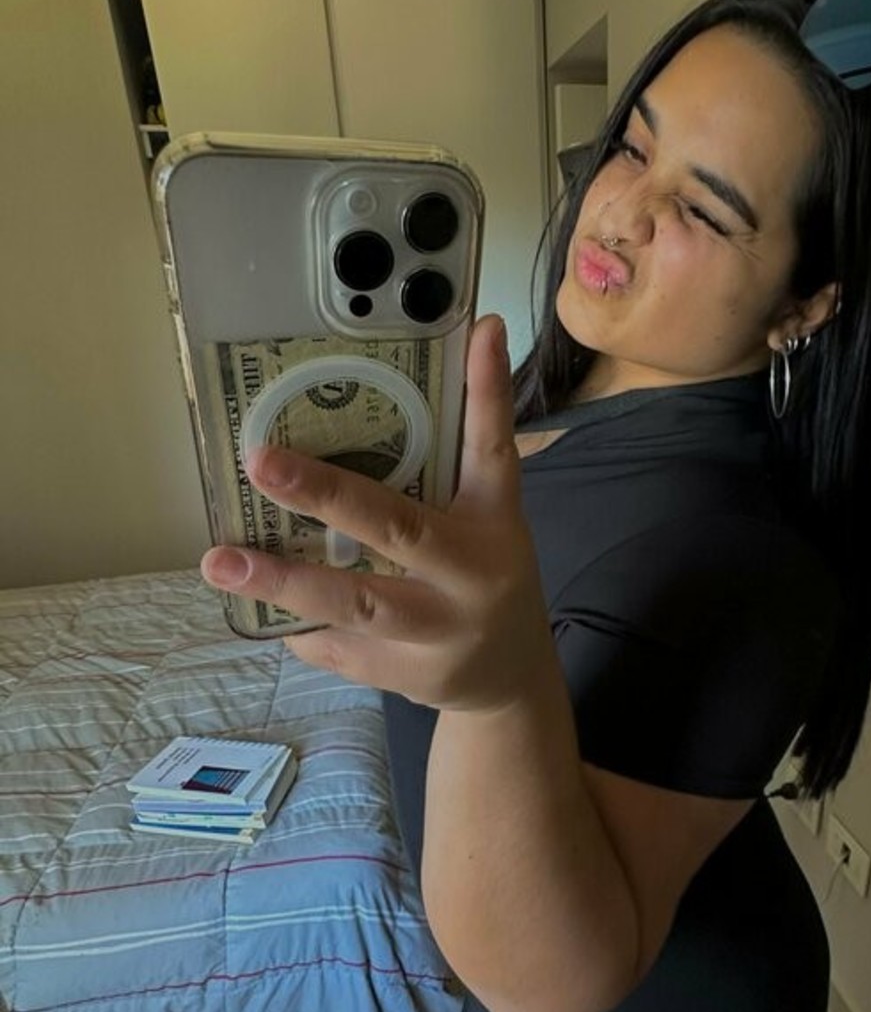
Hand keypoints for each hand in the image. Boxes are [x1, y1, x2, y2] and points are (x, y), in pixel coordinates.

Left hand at [200, 316, 552, 713]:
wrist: (510, 681)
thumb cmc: (486, 577)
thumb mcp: (489, 518)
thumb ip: (461, 454)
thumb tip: (453, 347)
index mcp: (495, 523)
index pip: (492, 447)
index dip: (486, 390)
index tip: (477, 330)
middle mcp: (470, 575)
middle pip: (397, 528)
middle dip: (326, 493)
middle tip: (259, 461)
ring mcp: (437, 632)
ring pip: (355, 602)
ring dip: (283, 581)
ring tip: (219, 561)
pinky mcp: (402, 675)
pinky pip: (335, 646)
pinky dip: (292, 624)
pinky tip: (252, 605)